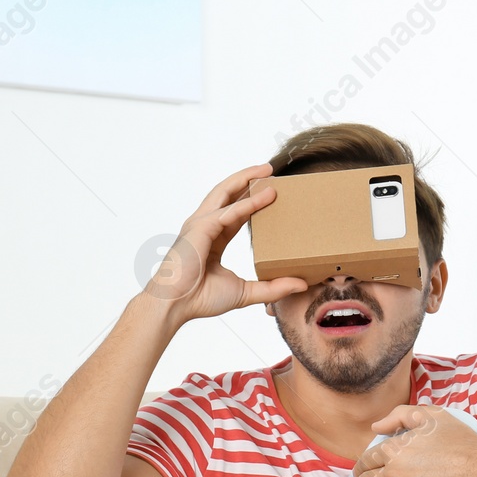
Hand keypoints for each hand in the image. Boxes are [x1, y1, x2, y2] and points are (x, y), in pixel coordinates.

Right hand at [146, 163, 308, 325]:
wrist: (175, 305)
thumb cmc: (200, 298)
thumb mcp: (245, 292)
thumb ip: (272, 288)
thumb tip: (301, 284)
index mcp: (212, 239)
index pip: (234, 212)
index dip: (251, 199)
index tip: (271, 191)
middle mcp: (204, 226)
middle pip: (227, 194)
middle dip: (248, 179)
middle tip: (271, 171)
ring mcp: (200, 224)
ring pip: (225, 193)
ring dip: (247, 179)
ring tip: (268, 171)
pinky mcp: (200, 228)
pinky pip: (228, 211)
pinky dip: (248, 203)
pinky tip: (266, 196)